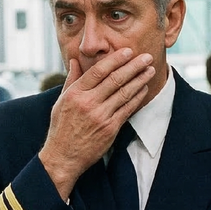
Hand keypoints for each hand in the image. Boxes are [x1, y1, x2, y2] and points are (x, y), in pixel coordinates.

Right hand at [39, 49, 155, 199]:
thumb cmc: (61, 128)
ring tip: (150, 70)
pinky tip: (144, 89)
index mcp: (75, 94)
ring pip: (124, 93)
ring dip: (140, 80)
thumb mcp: (61, 102)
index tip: (128, 52)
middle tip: (146, 57)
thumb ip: (71, 80)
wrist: (63, 157)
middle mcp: (88, 103)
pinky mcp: (110, 129)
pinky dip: (137, 97)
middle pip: (115, 79)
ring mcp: (100, 116)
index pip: (98, 71)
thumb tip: (75, 61)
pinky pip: (127, 109)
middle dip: (133, 66)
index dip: (116, 59)